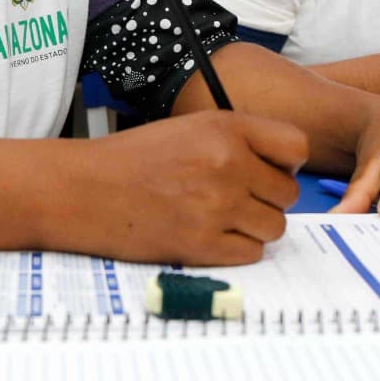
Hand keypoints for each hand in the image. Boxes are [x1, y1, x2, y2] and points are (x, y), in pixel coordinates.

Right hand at [82, 110, 306, 264]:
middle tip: (237, 199)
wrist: (83, 190)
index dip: (286, 163)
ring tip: (222, 218)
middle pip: (288, 193)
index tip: (268, 170)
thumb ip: (237, 140)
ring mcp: (217, 206)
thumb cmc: (132, 158)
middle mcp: (227, 164)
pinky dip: (236, 249)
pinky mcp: (203, 244)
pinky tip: (209, 235)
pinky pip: (251, 253)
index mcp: (225, 128)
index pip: (296, 147)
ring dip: (255, 227)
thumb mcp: (190, 127)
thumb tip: (282, 169)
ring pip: (274, 227)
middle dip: (268, 199)